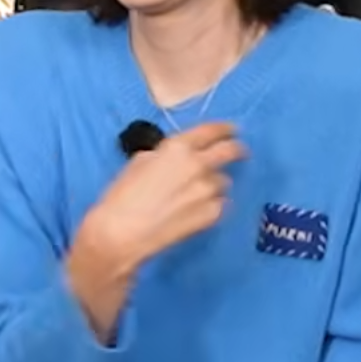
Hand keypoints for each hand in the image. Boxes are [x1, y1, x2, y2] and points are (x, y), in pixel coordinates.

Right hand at [69, 122, 244, 331]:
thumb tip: (176, 159)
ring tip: (197, 193)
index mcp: (178, 148)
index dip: (224, 129)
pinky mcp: (213, 214)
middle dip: (237, 149)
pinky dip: (212, 204)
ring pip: (224, 181)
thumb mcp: (139, 163)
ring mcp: (209, 191)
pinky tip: (194, 211)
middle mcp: (199, 165)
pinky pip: (220, 203)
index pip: (212, 131)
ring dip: (215, 183)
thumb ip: (165, 156)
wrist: (122, 232)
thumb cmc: (122, 195)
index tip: (230, 130)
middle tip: (238, 152)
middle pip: (231, 151)